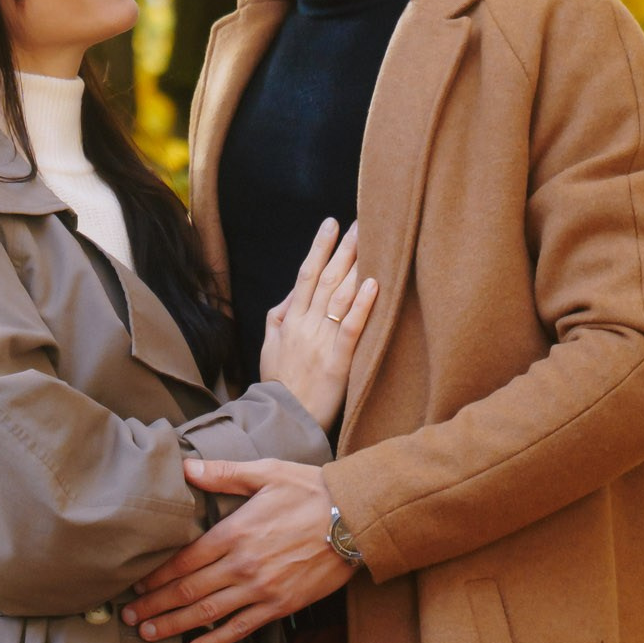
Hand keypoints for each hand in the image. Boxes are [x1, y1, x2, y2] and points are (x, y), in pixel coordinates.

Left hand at [120, 459, 354, 642]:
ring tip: (149, 634)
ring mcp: (262, 588)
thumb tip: (186, 468)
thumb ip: (223, 474)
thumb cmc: (310, 491)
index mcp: (236, 531)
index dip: (157, 575)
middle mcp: (244, 564)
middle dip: (155, 605)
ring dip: (175, 626)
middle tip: (129, 618)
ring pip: (209, 614)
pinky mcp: (281, 606)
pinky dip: (216, 642)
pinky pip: (242, 628)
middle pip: (189, 591)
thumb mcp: (266, 472)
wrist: (356, 519)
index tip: (136, 585)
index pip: (185, 560)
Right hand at [257, 219, 378, 431]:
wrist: (283, 420)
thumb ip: (280, 314)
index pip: (306, 275)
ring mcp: (322, 343)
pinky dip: (362, 306)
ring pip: (340, 298)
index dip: (319, 247)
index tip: (331, 223)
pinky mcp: (338, 363)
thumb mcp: (270, 344)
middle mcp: (306, 326)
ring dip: (356, 267)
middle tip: (361, 222)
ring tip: (371, 242)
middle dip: (344, 249)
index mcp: (291, 320)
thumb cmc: (279, 383)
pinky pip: (350, 329)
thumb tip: (294, 290)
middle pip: (327, 279)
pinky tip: (374, 285)